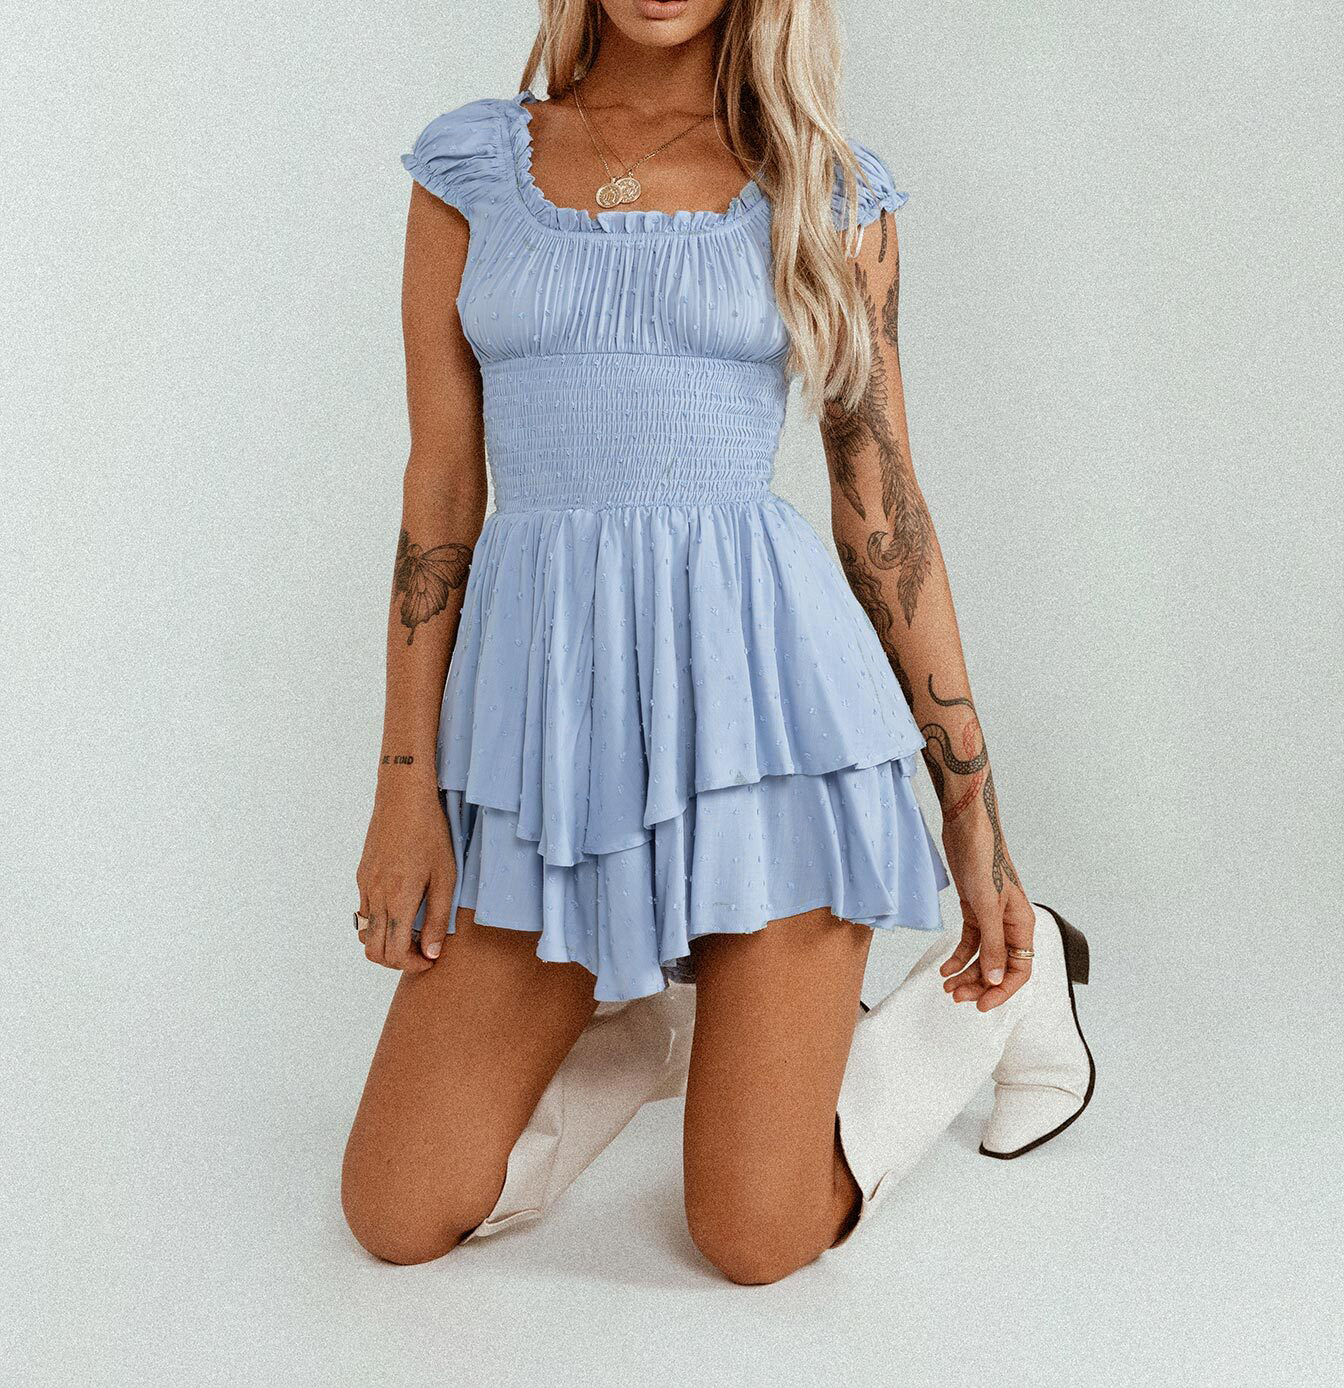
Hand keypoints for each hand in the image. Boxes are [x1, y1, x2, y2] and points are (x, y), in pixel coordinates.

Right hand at [355, 778, 455, 971]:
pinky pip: (363, 913)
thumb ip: (437, 919)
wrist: (403, 798)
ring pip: (364, 934)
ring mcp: (365, 886)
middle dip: (397, 960)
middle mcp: (375, 896)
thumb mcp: (445, 878)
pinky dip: (379, 924)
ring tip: (412, 931)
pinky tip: (402, 909)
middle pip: (373, 951)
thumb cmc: (430, 834)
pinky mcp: (362, 876)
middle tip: (421, 951)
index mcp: (398, 899)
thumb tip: (430, 953)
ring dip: (386, 943)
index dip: (412, 965)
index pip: (392, 953)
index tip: (430, 959)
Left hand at [936, 822, 1034, 1010]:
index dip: (1002, 991)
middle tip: (956, 997)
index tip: (982, 1005)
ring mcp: (992, 918)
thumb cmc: (984, 859)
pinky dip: (959, 957)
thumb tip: (996, 980)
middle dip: (979, 985)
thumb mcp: (987, 907)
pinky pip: (970, 942)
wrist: (967, 829)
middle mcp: (1010, 924)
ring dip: (967, 974)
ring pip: (983, 957)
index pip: (1020, 970)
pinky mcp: (974, 910)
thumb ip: (993, 945)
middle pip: (999, 967)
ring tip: (947, 986)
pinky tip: (946, 968)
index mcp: (1022, 924)